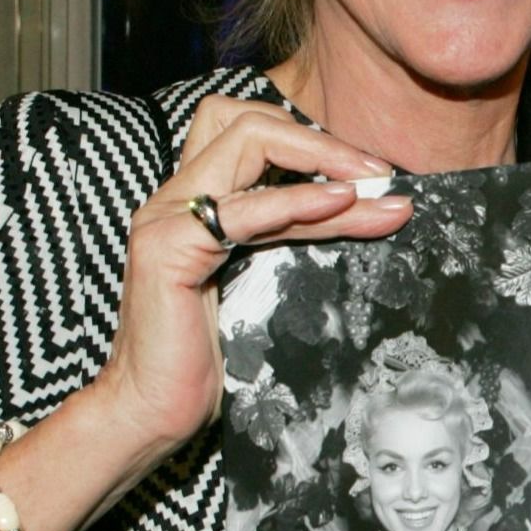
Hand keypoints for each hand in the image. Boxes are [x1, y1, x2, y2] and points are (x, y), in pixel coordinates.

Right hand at [93, 95, 409, 466]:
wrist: (150, 410)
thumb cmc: (204, 356)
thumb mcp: (265, 279)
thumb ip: (293, 235)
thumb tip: (366, 209)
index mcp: (195, 198)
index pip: (251, 130)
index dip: (313, 141)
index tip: (372, 175)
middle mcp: (175, 197)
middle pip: (246, 120)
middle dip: (322, 139)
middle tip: (380, 173)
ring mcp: (166, 218)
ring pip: (248, 145)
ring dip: (323, 160)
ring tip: (376, 184)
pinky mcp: (167, 250)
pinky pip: (242, 211)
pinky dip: (295, 201)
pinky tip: (339, 203)